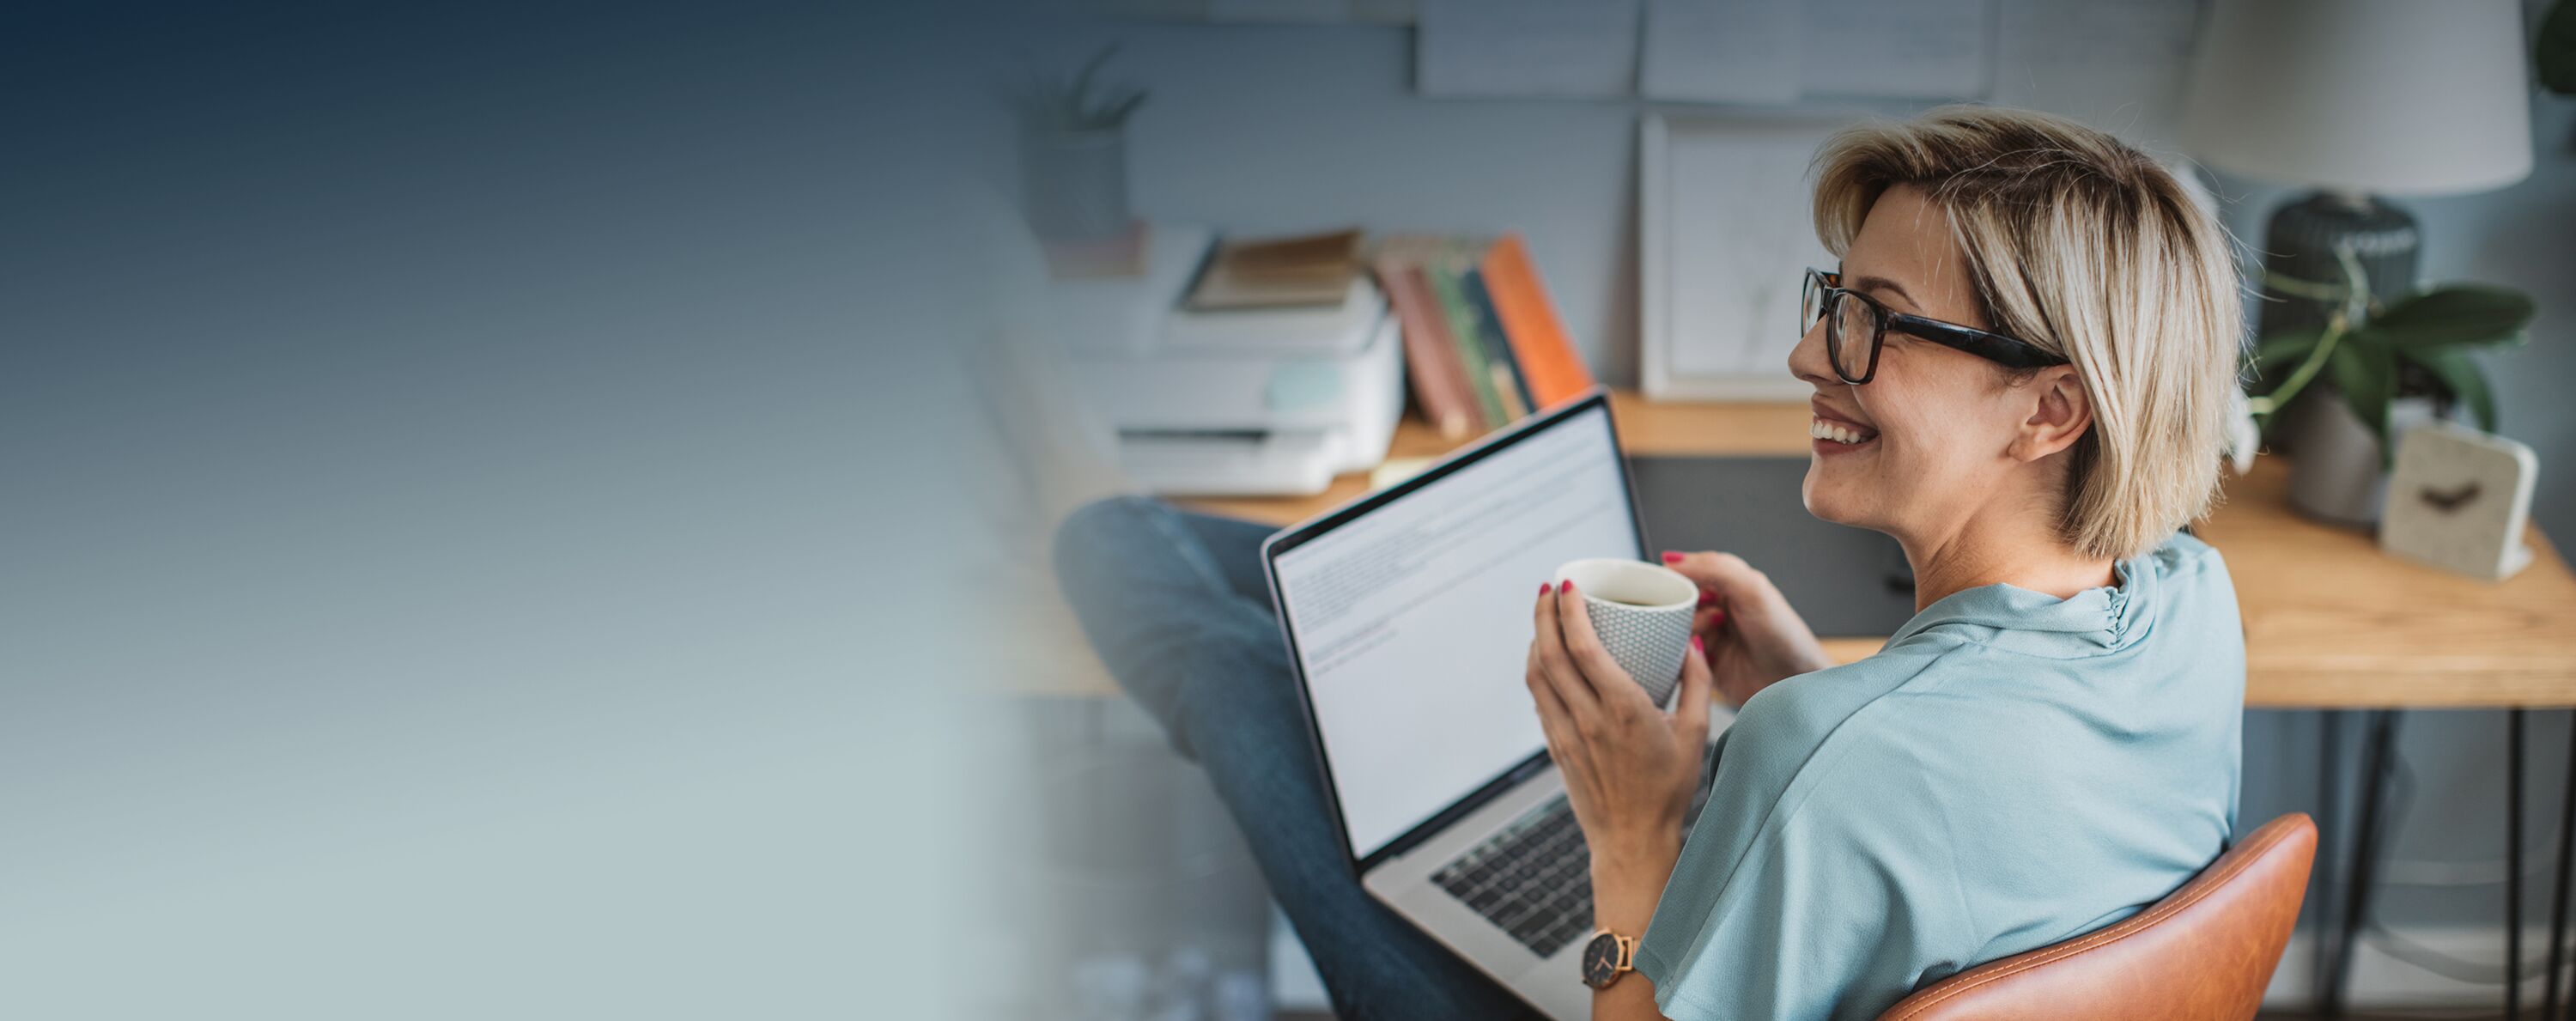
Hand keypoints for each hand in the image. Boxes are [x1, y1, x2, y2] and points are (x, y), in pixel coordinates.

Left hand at [1527, 580, 1712, 931]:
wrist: (1633, 841)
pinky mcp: (1556, 747)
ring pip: (1536, 674)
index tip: (1568, 587)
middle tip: (1548, 588)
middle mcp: (1588, 719)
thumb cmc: (1668, 791)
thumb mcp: (1697, 735)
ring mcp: (1566, 734)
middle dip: (1543, 613)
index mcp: (1623, 710)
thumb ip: (1699, 686)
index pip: (1583, 648)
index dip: (1569, 612)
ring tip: (1543, 614)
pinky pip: (1538, 698)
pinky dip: (1536, 669)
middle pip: (1550, 653)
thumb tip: (1692, 644)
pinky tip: (1545, 656)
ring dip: (1535, 638)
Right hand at [1659, 551, 1832, 707]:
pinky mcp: (1702, 661)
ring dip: (1688, 629)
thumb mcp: (1751, 589)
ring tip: (1709, 636)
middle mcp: (1716, 607)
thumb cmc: (1782, 634)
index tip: (1667, 583)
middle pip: (1678, 599)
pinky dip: (1683, 651)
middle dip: (1681, 605)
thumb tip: (1672, 559)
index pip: (1690, 570)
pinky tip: (1700, 653)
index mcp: (1729, 584)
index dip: (1678, 575)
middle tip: (1701, 613)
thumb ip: (1713, 567)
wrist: (1792, 681)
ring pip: (1675, 625)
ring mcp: (1709, 635)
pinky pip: (1677, 652)